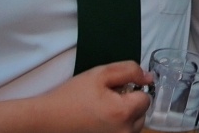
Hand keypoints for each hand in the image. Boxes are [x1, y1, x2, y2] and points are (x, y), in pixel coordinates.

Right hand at [34, 61, 151, 132]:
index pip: (146, 98)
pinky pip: (123, 132)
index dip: (133, 89)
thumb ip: (129, 71)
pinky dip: (118, 124)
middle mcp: (125, 132)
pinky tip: (101, 118)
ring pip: (134, 124)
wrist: (49, 118)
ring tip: (103, 108)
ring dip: (126, 115)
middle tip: (108, 97)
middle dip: (131, 102)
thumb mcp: (101, 74)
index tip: (116, 88)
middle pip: (142, 113)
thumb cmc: (73, 95)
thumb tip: (149, 77)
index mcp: (124, 113)